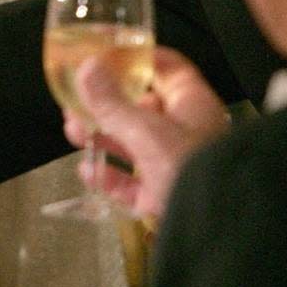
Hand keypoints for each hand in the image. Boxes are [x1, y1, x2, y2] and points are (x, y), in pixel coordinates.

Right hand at [62, 46, 231, 219]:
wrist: (213, 232)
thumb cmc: (187, 169)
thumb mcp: (145, 131)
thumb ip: (111, 102)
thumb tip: (88, 68)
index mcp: (193, 106)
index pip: (168, 68)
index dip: (139, 57)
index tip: (107, 54)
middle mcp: (188, 132)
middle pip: (143, 108)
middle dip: (106, 105)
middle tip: (77, 101)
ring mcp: (175, 166)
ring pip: (134, 144)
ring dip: (101, 138)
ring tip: (74, 133)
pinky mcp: (164, 196)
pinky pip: (133, 183)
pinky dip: (110, 176)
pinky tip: (89, 172)